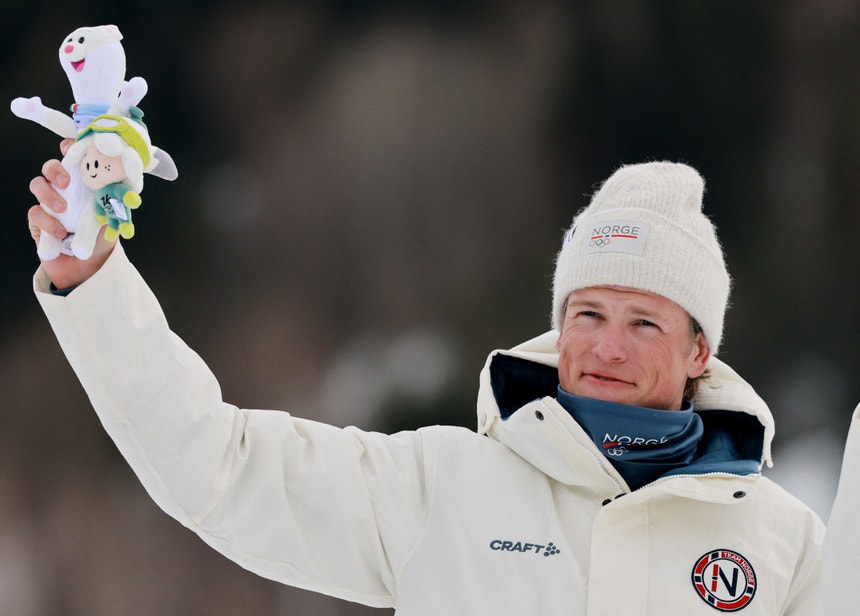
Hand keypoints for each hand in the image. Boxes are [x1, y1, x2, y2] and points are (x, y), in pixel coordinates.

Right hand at [28, 139, 114, 289]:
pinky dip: (47, 221)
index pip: (73, 160)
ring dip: (49, 195)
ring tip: (63, 209)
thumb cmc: (102, 239)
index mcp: (83, 185)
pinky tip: (61, 231)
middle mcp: (64, 190)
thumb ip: (115, 201)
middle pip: (51, 167)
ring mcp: (49, 204)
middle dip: (55, 169)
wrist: (89, 268)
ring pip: (37, 185)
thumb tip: (129, 190)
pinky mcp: (38, 221)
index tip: (72, 147)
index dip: (70, 149)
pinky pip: (35, 213)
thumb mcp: (112, 218)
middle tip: (65, 181)